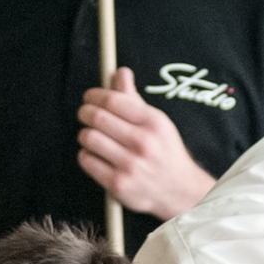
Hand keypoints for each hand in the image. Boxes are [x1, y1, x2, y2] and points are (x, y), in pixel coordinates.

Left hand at [77, 68, 216, 219]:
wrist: (179, 191)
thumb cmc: (164, 152)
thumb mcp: (157, 122)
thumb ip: (134, 98)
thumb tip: (120, 72)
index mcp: (153, 123)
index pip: (114, 100)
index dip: (95, 95)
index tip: (89, 97)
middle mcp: (143, 143)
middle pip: (97, 117)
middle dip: (85, 112)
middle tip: (84, 113)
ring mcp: (130, 165)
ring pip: (89, 138)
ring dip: (85, 134)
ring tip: (91, 135)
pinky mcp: (117, 184)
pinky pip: (86, 160)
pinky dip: (85, 154)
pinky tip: (95, 154)